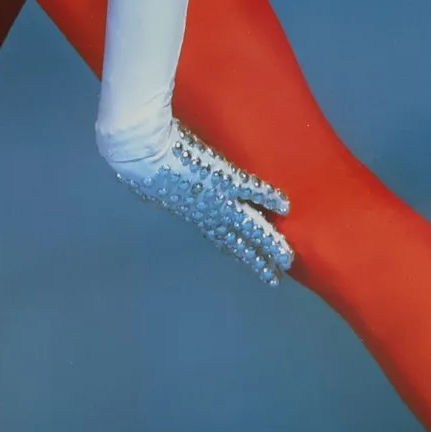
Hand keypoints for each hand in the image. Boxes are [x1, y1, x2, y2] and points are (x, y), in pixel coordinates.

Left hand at [110, 122, 294, 284]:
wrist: (143, 155)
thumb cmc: (143, 167)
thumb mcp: (155, 186)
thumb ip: (165, 192)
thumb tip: (159, 193)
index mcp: (193, 213)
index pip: (219, 236)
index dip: (235, 249)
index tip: (248, 259)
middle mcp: (208, 213)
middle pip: (238, 241)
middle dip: (257, 259)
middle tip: (275, 277)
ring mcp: (218, 199)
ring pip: (251, 225)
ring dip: (270, 242)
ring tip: (287, 257)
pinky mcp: (225, 179)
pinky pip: (252, 189)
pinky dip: (269, 196)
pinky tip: (285, 204)